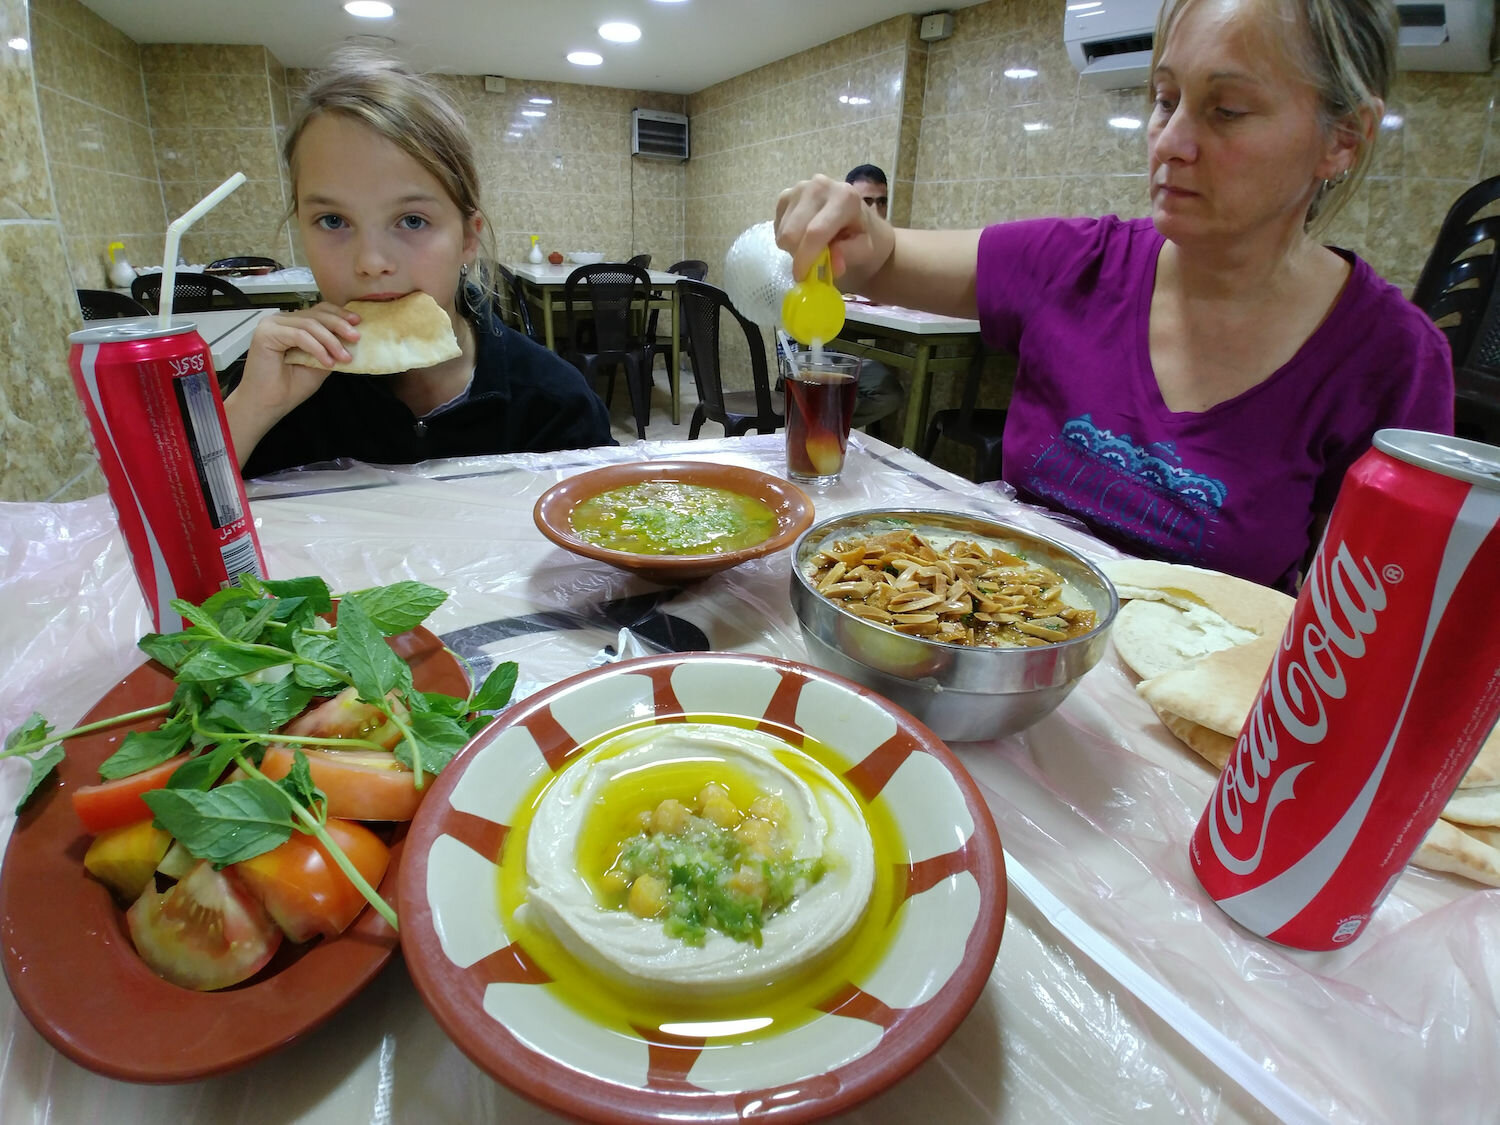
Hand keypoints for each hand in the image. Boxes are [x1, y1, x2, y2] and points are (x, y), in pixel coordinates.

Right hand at [235, 302, 359, 408]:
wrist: (269, 404)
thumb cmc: (289, 387)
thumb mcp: (320, 363)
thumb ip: (331, 347)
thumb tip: (352, 338)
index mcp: (293, 324)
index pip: (318, 311)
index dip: (339, 314)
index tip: (357, 322)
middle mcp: (281, 320)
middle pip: (316, 314)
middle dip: (339, 326)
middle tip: (356, 338)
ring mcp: (272, 325)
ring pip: (310, 325)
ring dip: (330, 341)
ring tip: (344, 357)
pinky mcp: (266, 333)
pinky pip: (299, 335)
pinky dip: (317, 348)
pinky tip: (327, 361)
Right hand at [774, 174, 894, 288]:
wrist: (856, 218)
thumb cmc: (861, 236)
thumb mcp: (864, 249)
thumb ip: (850, 255)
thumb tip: (833, 264)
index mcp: (844, 197)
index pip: (816, 232)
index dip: (805, 258)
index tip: (802, 277)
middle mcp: (819, 186)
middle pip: (792, 233)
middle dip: (798, 255)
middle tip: (811, 264)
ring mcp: (799, 187)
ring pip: (782, 232)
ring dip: (793, 248)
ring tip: (811, 246)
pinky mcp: (786, 194)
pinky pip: (777, 227)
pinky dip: (787, 239)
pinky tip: (802, 235)